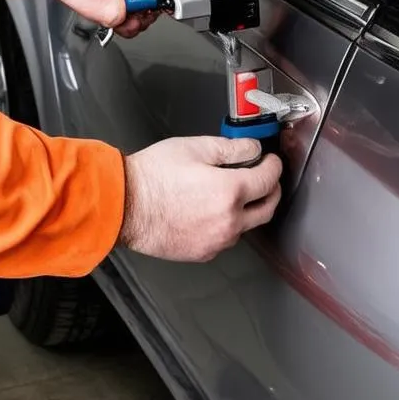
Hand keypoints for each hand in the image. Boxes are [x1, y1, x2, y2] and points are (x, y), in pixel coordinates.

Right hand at [118, 136, 283, 261]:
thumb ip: (231, 148)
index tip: (270, 160)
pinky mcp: (204, 253)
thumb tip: (253, 149)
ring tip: (234, 192)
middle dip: (271, 190)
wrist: (124, 205)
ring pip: (248, 226)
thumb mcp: (195, 147)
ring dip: (250, 209)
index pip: (269, 179)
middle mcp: (229, 221)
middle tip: (265, 177)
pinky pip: (227, 238)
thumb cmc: (152, 176)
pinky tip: (213, 209)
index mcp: (231, 191)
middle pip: (268, 208)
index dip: (273, 166)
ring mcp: (217, 241)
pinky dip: (229, 224)